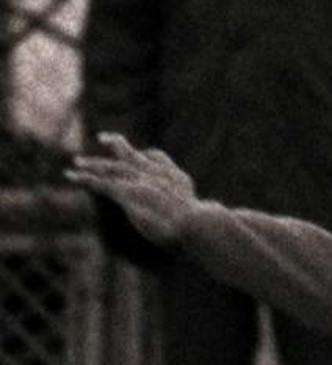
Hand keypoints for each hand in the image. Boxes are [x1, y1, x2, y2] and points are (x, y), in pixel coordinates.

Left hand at [66, 132, 200, 247]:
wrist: (198, 223)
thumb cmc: (207, 226)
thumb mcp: (208, 215)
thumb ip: (207, 210)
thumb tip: (226, 215)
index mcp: (177, 179)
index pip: (160, 160)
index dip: (149, 155)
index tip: (143, 152)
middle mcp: (157, 174)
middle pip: (133, 156)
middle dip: (119, 147)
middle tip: (105, 138)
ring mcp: (141, 181)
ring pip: (111, 168)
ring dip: (93, 165)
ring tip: (77, 162)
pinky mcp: (126, 192)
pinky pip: (101, 183)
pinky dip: (85, 179)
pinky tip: (71, 176)